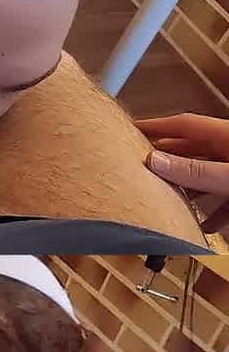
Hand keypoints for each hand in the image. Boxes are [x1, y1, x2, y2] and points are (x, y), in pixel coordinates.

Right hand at [136, 113, 228, 232]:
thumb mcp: (227, 176)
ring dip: (187, 188)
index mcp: (225, 135)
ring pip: (206, 175)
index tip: (132, 129)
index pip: (183, 125)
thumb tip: (155, 161)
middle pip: (191, 150)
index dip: (156, 126)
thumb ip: (194, 171)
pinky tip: (202, 227)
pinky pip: (224, 198)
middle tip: (139, 165)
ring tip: (164, 197)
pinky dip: (212, 212)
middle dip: (165, 159)